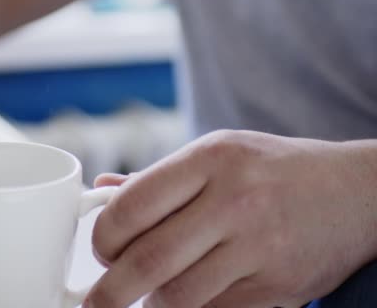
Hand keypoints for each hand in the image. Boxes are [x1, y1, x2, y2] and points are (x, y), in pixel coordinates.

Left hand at [86, 130, 376, 307]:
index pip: (132, 205)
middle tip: (97, 300)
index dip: (103, 237)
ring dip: (152, 303)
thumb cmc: (273, 171)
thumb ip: (159, 178)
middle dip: (110, 290)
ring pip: (178, 296)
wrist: (354, 195)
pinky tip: (190, 295)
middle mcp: (234, 199)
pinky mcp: (276, 285)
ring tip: (151, 293)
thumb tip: (104, 192)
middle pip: (148, 259)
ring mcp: (259, 245)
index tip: (101, 251)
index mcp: (211, 158)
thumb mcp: (217, 154)